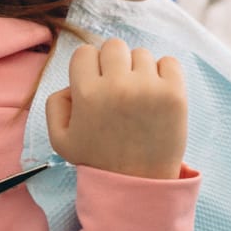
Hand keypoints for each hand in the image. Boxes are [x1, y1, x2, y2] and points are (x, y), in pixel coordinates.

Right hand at [46, 38, 187, 179]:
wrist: (138, 184)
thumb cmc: (99, 159)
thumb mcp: (60, 138)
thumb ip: (56, 103)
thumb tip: (73, 81)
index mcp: (87, 93)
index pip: (85, 52)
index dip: (90, 68)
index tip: (97, 86)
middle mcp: (117, 86)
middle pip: (114, 46)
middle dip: (114, 64)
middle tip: (118, 90)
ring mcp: (149, 88)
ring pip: (141, 54)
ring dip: (139, 71)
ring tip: (138, 99)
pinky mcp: (174, 94)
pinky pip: (169, 62)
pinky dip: (163, 74)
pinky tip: (156, 95)